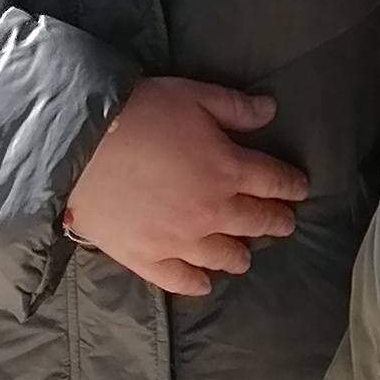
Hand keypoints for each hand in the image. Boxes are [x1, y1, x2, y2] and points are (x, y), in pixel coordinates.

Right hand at [64, 78, 307, 299]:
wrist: (80, 147)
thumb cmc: (140, 114)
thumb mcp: (193, 96)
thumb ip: (234, 107)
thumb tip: (271, 112)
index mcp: (228, 170)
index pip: (273, 181)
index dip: (290, 185)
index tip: (300, 189)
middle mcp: (212, 212)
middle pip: (255, 221)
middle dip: (275, 221)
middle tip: (284, 224)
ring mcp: (180, 241)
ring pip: (223, 255)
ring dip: (240, 254)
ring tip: (245, 256)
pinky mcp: (147, 258)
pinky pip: (179, 280)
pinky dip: (195, 284)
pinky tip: (203, 284)